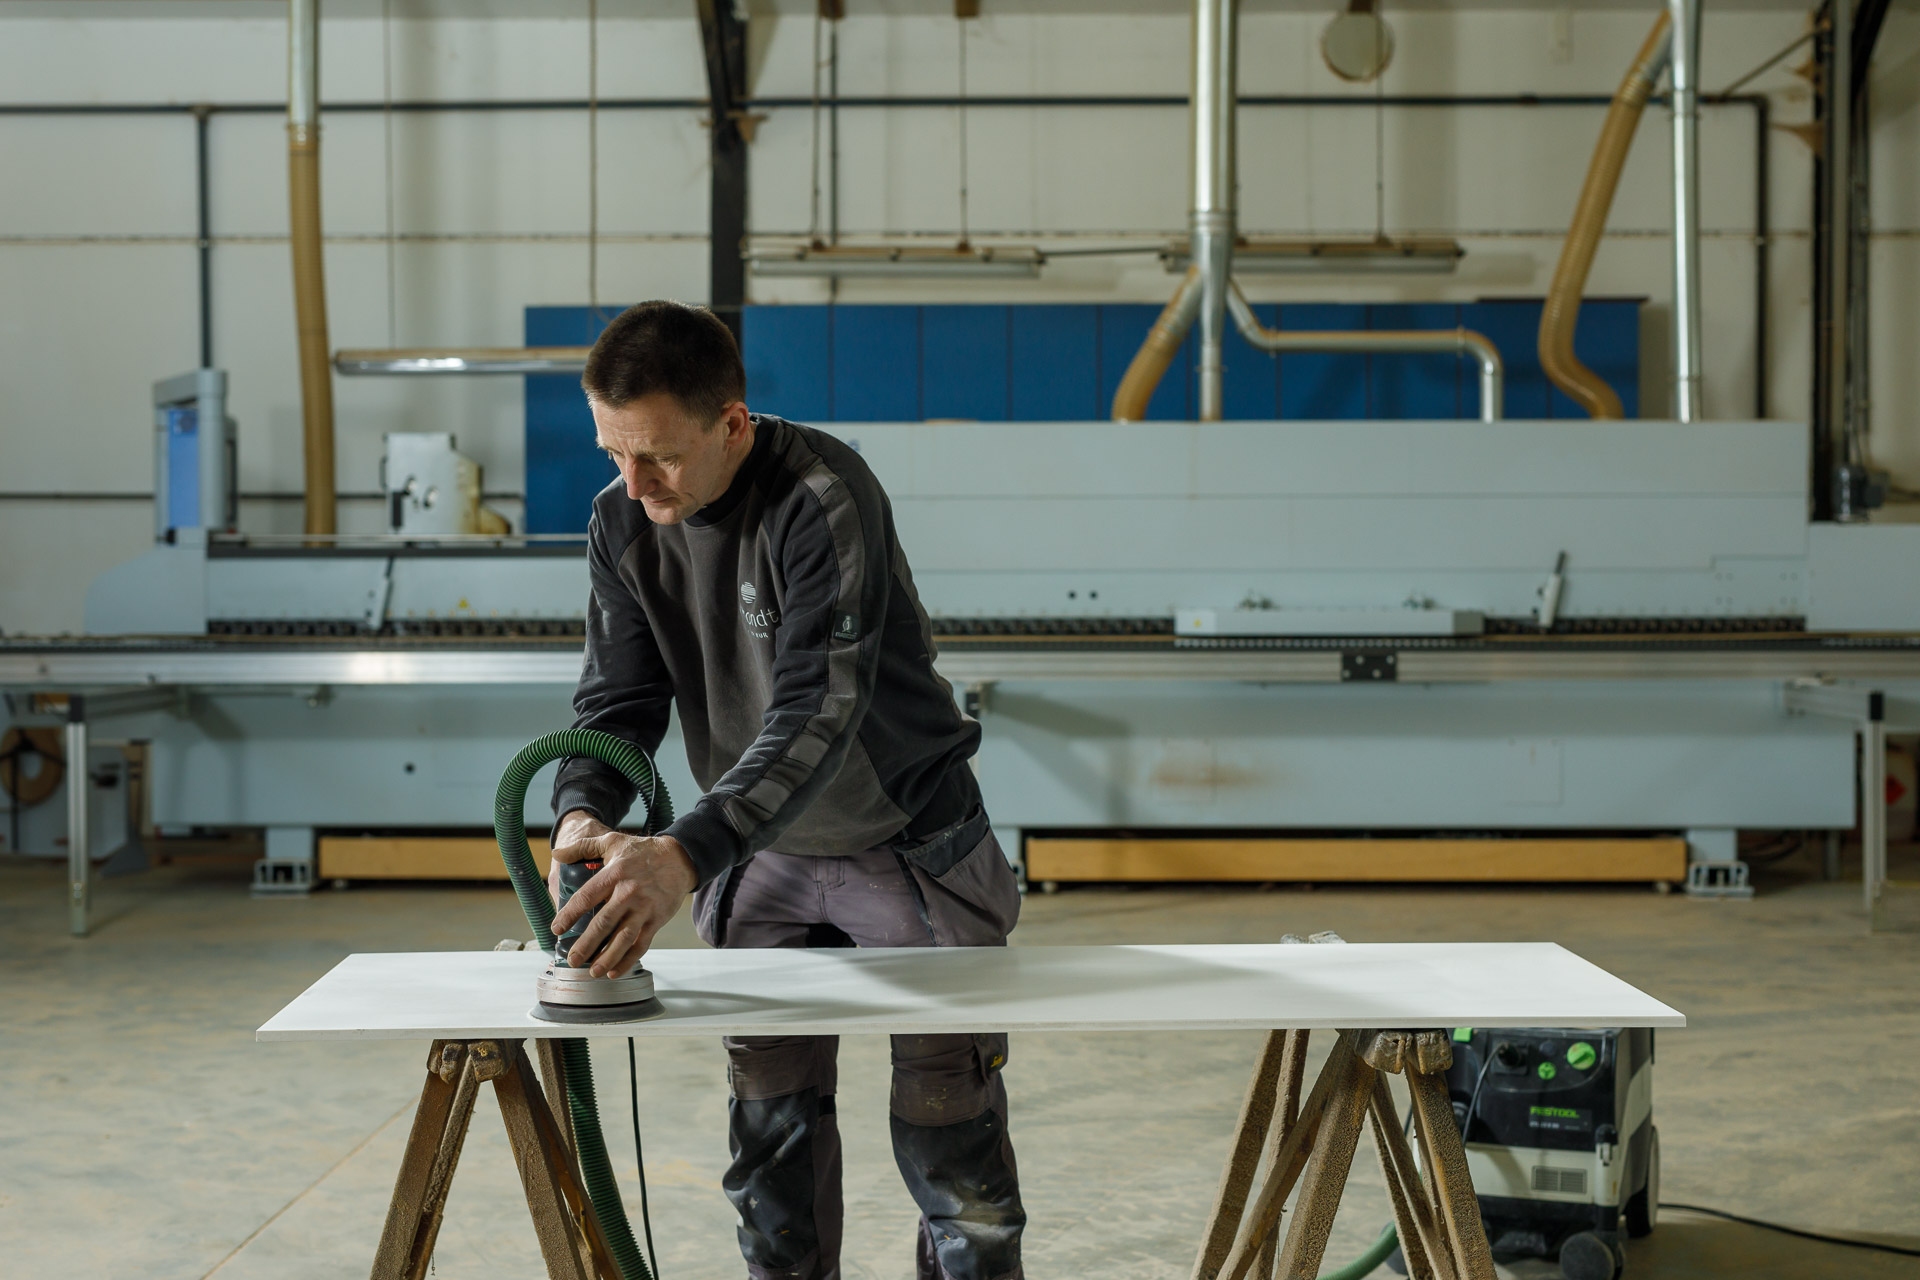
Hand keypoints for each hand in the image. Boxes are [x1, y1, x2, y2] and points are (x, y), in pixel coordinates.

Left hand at [548, 811, 697, 976]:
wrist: (679, 858)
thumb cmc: (642, 851)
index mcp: (614, 874)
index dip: (570, 914)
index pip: (587, 897)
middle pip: (604, 923)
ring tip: (593, 972)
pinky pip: (641, 944)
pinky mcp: (656, 919)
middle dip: (586, 945)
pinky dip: (628, 960)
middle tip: (572, 960)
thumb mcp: (612, 842)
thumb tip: (556, 853)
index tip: (557, 929)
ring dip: (607, 958)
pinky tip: (614, 971)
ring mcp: (644, 908)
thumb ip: (583, 847)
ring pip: (624, 938)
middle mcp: (629, 892)